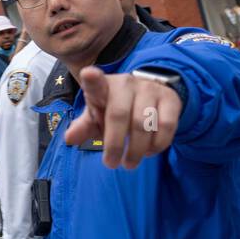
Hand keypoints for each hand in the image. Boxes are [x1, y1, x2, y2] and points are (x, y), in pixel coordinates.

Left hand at [63, 67, 182, 168]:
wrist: (151, 93)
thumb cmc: (116, 107)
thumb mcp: (97, 115)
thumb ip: (84, 126)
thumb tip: (69, 138)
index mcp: (104, 87)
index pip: (96, 82)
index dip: (92, 79)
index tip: (88, 74)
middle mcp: (127, 84)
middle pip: (119, 115)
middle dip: (114, 145)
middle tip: (111, 164)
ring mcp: (150, 90)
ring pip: (144, 124)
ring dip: (136, 150)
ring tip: (129, 163)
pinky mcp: (170, 99)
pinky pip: (167, 126)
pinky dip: (158, 144)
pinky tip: (149, 152)